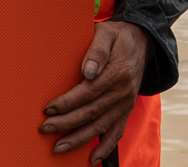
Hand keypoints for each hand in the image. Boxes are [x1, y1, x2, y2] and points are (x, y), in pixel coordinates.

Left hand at [39, 20, 151, 165]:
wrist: (142, 41)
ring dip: (79, 140)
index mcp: (118, 72)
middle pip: (92, 112)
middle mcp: (123, 91)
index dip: (67, 102)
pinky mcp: (127, 109)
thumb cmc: (118, 36)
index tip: (48, 108)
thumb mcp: (107, 33)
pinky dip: (105, 147)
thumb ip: (97, 50)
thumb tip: (87, 71)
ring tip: (58, 148)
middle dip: (66, 123)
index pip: (88, 92)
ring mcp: (126, 102)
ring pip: (101, 126)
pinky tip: (92, 159)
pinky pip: (117, 132)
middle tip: (45, 129)